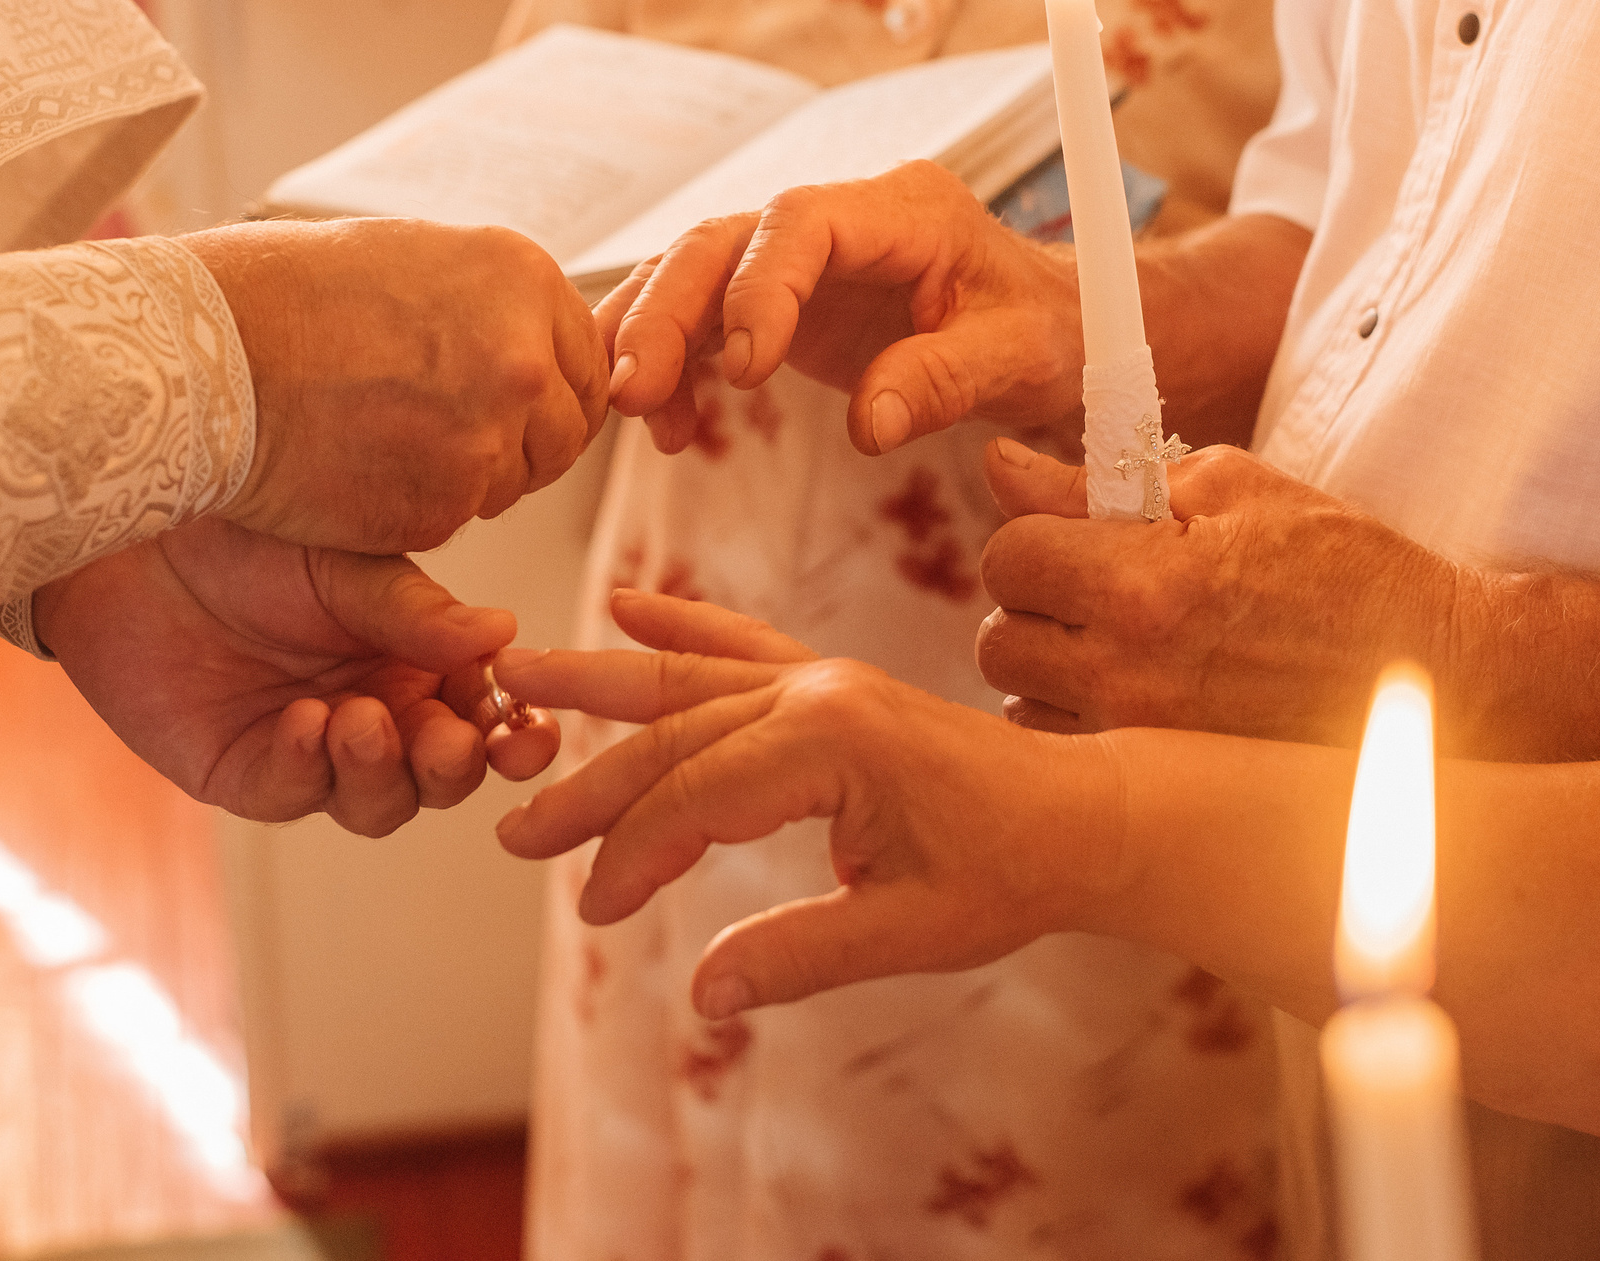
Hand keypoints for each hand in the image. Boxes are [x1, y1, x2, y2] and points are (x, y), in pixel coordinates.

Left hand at [36, 516, 560, 834]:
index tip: (526, 731)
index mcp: (416, 659)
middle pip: (440, 776)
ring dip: (380, 772)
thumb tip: (505, 635)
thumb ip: (419, 612)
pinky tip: (302, 723)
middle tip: (445, 739)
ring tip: (357, 719)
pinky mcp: (243, 771)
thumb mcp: (349, 563)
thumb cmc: (249, 532)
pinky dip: (306, 767)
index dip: (515, 732)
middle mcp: (375, 710)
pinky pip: (292, 794)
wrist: (138, 535)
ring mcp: (310, 749)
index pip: (484, 714)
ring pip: (377, 805)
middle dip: (452, 768)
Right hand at [181, 219, 606, 552]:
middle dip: (516, 442)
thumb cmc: (284, 294)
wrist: (206, 352)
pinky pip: (453, 517)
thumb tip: (535, 343)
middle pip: (563, 434)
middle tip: (440, 433)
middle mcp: (525, 357)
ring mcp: (489, 436)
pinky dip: (412, 506)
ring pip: (511, 483)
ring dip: (464, 476)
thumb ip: (493, 305)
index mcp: (526, 280)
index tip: (504, 404)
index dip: (546, 393)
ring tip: (381, 438)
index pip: (586, 365)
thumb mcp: (413, 258)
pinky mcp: (444, 505)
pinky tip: (355, 468)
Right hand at [493, 591, 1120, 1016]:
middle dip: (589, 783)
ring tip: (517, 669)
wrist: (1089, 816)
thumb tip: (704, 994)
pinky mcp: (833, 684)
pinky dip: (684, 626)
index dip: (634, 856)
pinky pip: (742, 645)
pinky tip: (628, 606)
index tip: (592, 908)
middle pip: (674, 734)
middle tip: (511, 827)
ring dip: (603, 681)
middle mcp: (818, 691)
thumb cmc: (1013, 874)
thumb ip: (801, 954)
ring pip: (691, 679)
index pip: (696, 795)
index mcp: (833, 740)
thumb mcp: (912, 932)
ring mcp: (824, 677)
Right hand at [599, 161, 1083, 456]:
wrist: (1052, 328)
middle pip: (724, 241)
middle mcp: (841, 220)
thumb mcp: (1021, 356)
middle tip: (633, 392)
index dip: (759, 286)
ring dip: (649, 334)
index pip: (802, 221)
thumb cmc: (1047, 329)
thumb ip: (945, 381)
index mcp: (904, 209)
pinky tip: (669, 429)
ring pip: (697, 273)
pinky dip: (674, 367)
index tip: (745, 370)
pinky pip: (705, 320)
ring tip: (626, 410)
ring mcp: (804, 260)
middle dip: (668, 310)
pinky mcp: (784, 302)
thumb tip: (869, 426)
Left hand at [977, 437, 1468, 745]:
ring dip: (1051, 675)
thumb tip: (1001, 465)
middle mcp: (1132, 673)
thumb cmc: (1346, 568)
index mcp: (1147, 584)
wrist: (1439, 678)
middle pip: (998, 641)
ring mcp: (1144, 743)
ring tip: (1124, 649)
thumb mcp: (1234, 490)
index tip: (1077, 541)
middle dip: (1034, 610)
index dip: (1037, 537)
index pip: (1008, 555)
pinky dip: (1081, 728)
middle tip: (1096, 595)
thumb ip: (1100, 480)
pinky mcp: (1163, 787)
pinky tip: (1140, 699)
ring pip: (1020, 709)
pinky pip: (1066, 758)